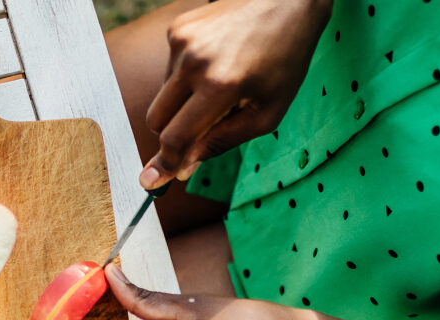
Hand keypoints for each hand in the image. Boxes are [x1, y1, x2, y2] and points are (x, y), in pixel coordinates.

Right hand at [140, 0, 331, 188]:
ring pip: (163, 94)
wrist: (288, 1)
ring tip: (222, 83)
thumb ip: (222, 142)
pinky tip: (216, 62)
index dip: (164, 164)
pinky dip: (187, 76)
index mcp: (220, 86)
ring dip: (184, 101)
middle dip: (170, 134)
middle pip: (156, 119)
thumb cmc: (285, 59)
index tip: (151, 182)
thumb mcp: (268, 112)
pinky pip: (170, 69)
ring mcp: (181, 41)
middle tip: (194, 136)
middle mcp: (194, 62)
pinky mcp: (177, 28)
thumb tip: (184, 167)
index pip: (175, 137)